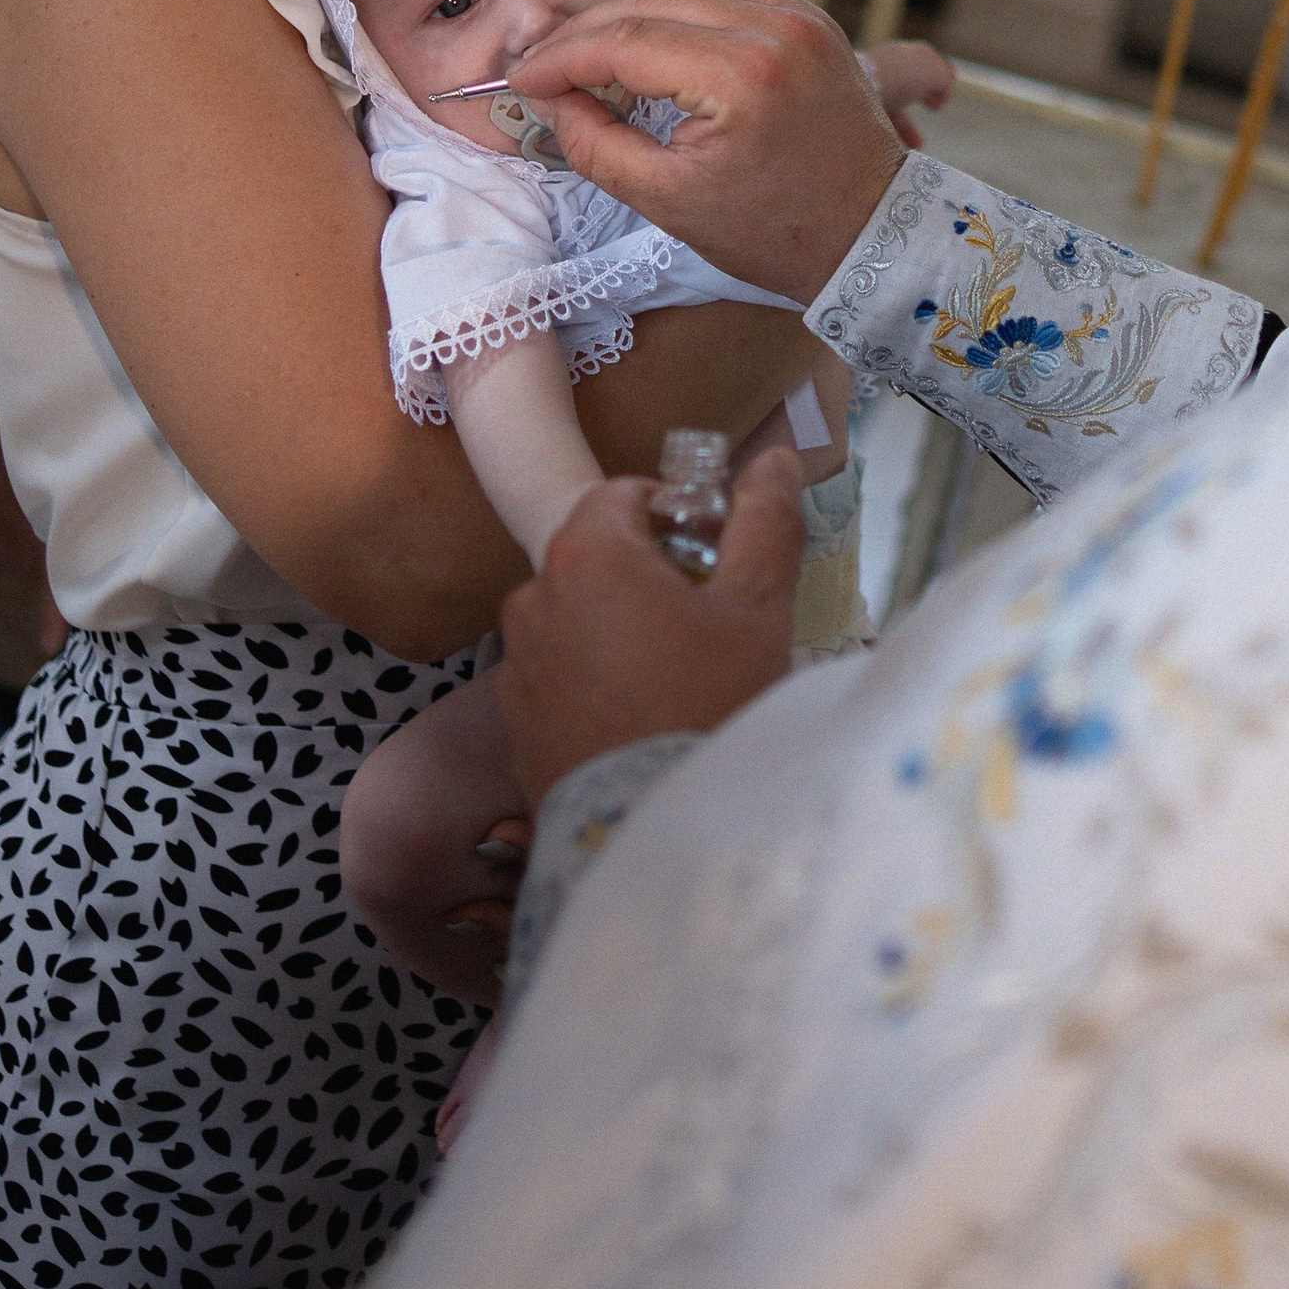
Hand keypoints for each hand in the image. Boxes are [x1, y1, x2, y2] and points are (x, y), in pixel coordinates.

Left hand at [496, 449, 806, 808]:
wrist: (654, 830)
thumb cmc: (710, 705)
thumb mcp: (757, 608)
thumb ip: (764, 521)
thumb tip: (776, 458)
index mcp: (586, 552)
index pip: (626, 495)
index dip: (676, 518)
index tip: (714, 563)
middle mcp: (533, 596)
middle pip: (598, 557)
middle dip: (648, 577)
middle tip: (705, 627)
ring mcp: (516, 661)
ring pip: (577, 618)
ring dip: (618, 630)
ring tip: (673, 682)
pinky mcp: (513, 721)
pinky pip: (559, 675)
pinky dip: (593, 681)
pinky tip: (638, 720)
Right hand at [510, 0, 907, 299]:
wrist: (871, 238)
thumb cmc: (775, 233)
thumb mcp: (668, 204)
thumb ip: (596, 144)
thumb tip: (550, 99)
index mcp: (740, 77)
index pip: (624, 40)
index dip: (561, 59)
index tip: (524, 82)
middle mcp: (774, 27)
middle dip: (587, 31)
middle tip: (550, 68)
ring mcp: (799, 14)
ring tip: (606, 47)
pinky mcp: (811, 16)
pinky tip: (662, 29)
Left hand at [862, 38, 952, 149]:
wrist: (853, 90)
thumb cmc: (899, 77)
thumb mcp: (932, 72)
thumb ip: (942, 77)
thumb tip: (943, 88)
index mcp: (904, 53)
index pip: (923, 58)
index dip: (939, 71)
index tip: (950, 84)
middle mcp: (886, 68)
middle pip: (908, 80)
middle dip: (924, 94)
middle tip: (937, 107)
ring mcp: (869, 88)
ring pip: (892, 107)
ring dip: (908, 125)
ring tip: (919, 144)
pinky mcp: (858, 111)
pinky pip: (878, 125)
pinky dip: (892, 138)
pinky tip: (903, 152)